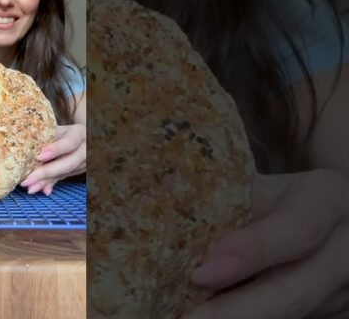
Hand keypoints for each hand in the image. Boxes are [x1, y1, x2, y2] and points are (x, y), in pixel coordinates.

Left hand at [19, 123, 85, 194]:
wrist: (84, 137)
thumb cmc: (64, 131)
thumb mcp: (59, 128)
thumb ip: (47, 135)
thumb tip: (26, 144)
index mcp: (79, 133)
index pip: (69, 143)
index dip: (55, 150)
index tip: (39, 157)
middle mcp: (85, 149)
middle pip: (68, 163)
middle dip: (47, 172)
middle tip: (28, 180)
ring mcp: (84, 163)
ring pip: (65, 173)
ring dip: (46, 181)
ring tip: (30, 187)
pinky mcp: (78, 171)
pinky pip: (63, 178)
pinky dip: (51, 184)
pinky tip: (42, 190)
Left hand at [183, 169, 348, 318]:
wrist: (326, 219)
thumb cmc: (277, 198)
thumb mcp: (264, 187)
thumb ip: (228, 200)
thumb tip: (163, 213)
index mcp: (326, 199)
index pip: (296, 229)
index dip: (250, 252)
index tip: (201, 273)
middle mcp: (345, 247)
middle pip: (296, 290)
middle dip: (236, 310)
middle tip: (188, 318)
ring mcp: (345, 289)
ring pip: (294, 314)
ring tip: (190, 318)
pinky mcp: (335, 313)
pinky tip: (213, 318)